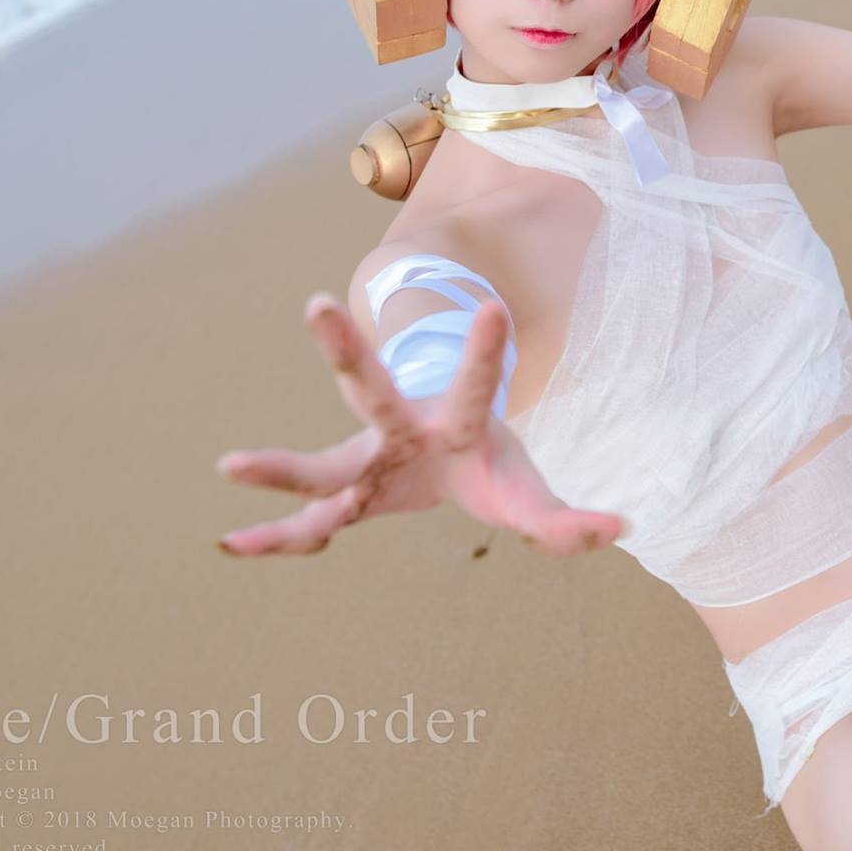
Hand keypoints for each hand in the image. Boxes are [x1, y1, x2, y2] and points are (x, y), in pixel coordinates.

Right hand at [214, 292, 624, 557]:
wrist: (445, 461)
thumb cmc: (492, 470)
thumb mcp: (531, 496)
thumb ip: (569, 519)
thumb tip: (623, 528)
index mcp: (459, 422)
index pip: (476, 384)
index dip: (486, 351)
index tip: (493, 304)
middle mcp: (400, 430)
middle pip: (370, 389)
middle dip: (344, 352)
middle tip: (314, 302)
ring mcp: (364, 462)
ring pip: (320, 462)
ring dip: (278, 467)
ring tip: (228, 465)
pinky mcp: (344, 496)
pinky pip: (305, 523)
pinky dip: (272, 540)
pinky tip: (230, 548)